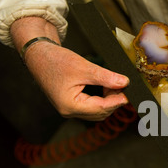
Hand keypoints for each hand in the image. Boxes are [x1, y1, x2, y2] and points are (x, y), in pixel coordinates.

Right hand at [11, 17, 128, 120]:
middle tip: (124, 86)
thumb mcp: (84, 67)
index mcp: (70, 105)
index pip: (101, 108)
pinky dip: (101, 98)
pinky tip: (106, 86)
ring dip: (108, 100)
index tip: (130, 93)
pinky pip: (91, 106)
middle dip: (114, 101)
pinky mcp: (70, 103)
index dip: (118, 100)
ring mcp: (69, 109)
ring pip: (96, 111)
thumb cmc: (55, 60)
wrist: (38, 54)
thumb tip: (124, 82)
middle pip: (100, 112)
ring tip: (115, 84)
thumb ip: (106, 77)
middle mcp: (69, 111)